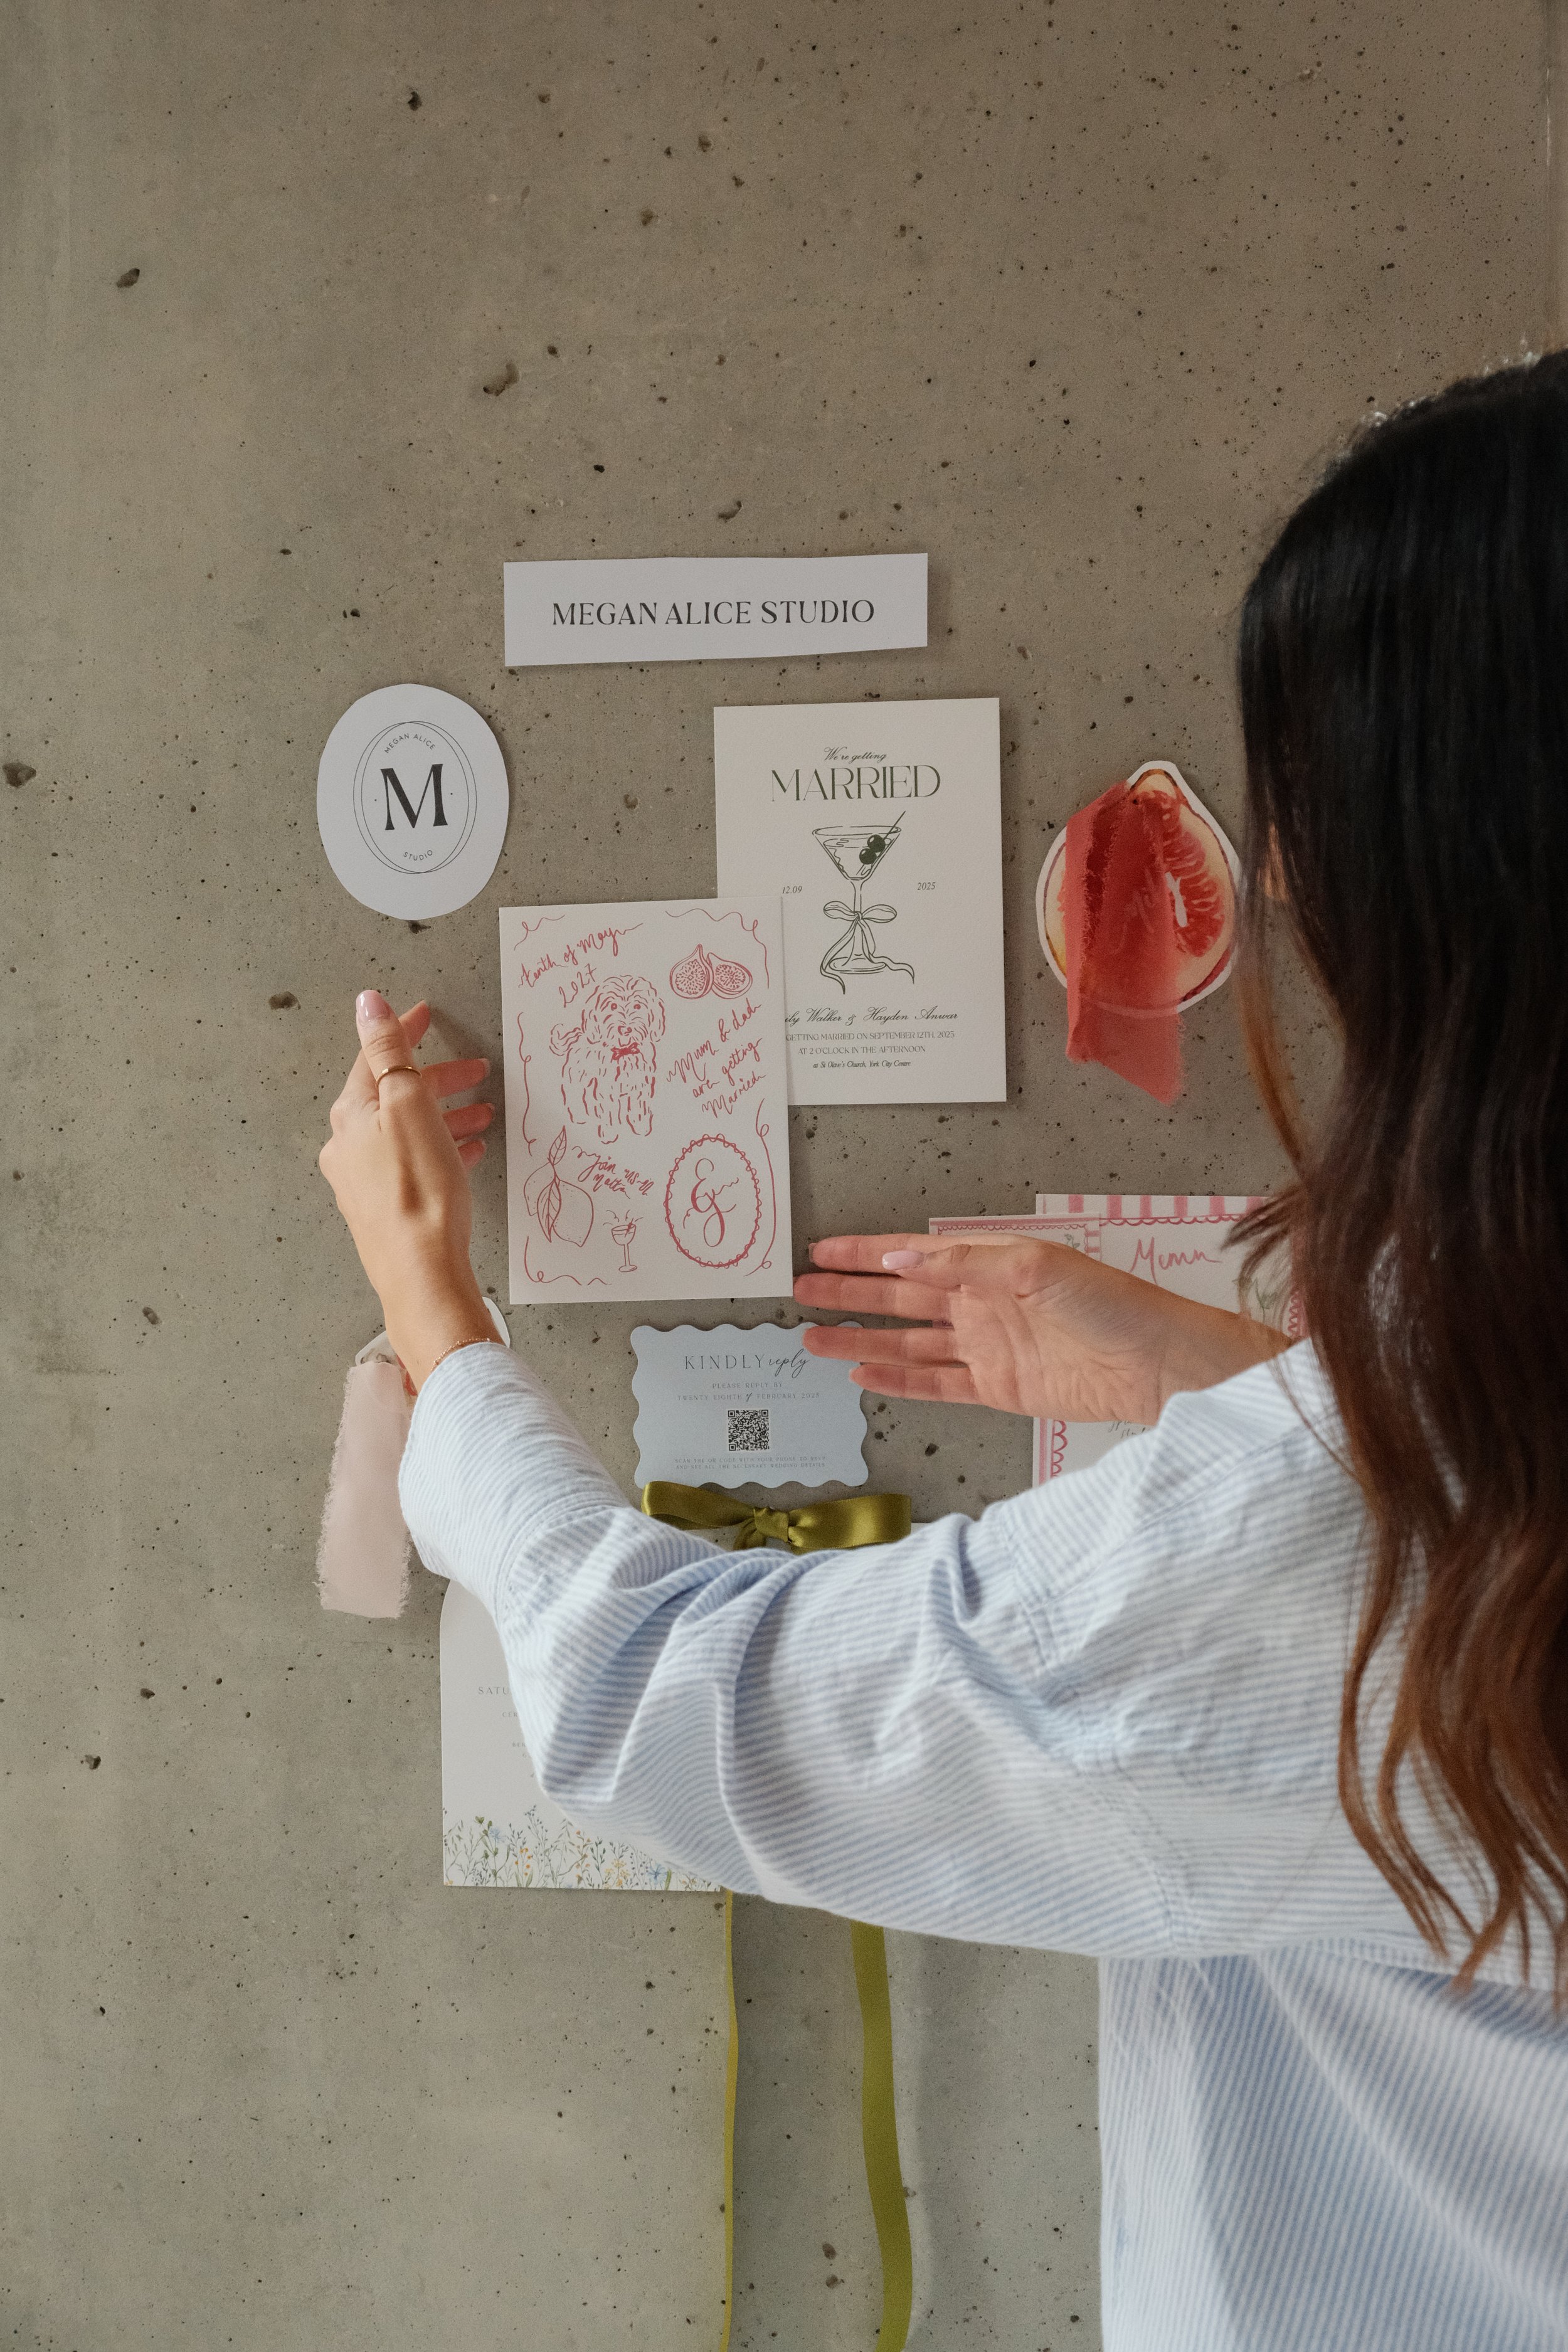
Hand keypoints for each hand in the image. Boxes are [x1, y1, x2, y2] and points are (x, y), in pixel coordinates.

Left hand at [317, 991, 498, 1387]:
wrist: (421, 1274)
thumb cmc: (419, 1192)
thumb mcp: (408, 1106)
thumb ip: (389, 1053)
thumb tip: (368, 1003)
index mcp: (351, 1116)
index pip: (375, 1059)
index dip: (405, 1033)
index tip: (427, 1015)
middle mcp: (348, 1147)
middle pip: (394, 1096)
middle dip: (437, 1079)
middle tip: (475, 1070)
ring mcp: (364, 1181)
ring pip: (406, 1132)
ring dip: (444, 1115)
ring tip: (483, 1114)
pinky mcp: (385, 1209)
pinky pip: (413, 1163)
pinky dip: (440, 1148)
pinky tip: (469, 1154)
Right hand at [794, 1234, 1286, 1425]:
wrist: (1158, 1364)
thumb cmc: (1112, 1305)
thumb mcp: (1034, 1267)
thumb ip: (962, 1265)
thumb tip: (899, 1259)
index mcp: (990, 1265)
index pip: (911, 1256)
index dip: (865, 1254)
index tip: (822, 1251)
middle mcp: (983, 1304)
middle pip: (899, 1298)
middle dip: (850, 1294)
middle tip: (802, 1290)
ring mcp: (988, 1348)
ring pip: (907, 1342)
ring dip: (861, 1339)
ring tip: (815, 1338)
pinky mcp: (1000, 1388)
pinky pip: (935, 1382)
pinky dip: (898, 1378)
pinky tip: (864, 1373)